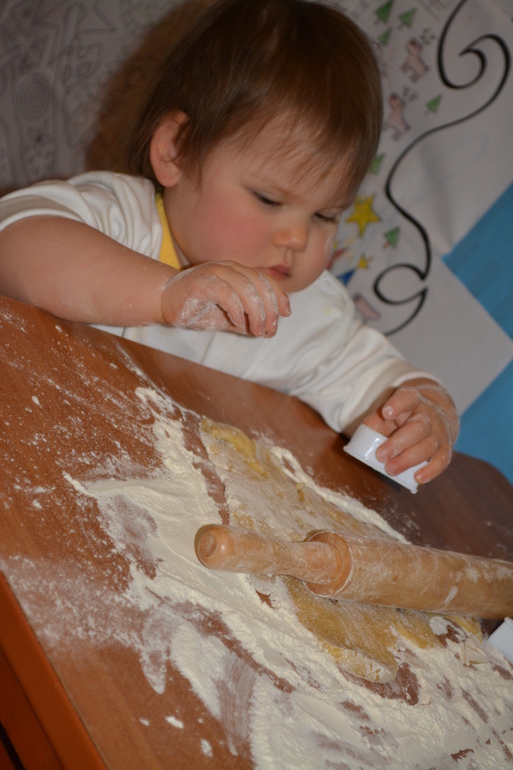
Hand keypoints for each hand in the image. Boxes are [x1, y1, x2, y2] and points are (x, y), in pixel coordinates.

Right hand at [160, 261, 290, 335]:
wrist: (165, 301)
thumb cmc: (199, 308)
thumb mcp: (229, 317)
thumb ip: (248, 322)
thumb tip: (269, 332)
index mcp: (238, 272)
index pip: (265, 280)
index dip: (279, 296)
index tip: (286, 314)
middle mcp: (228, 268)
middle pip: (258, 283)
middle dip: (269, 309)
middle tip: (269, 330)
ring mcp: (214, 273)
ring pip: (245, 287)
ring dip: (256, 312)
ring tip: (256, 330)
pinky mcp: (201, 283)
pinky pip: (225, 293)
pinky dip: (236, 309)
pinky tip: (236, 322)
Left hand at [363, 378, 458, 483]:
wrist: (435, 415)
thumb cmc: (404, 416)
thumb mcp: (389, 413)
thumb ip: (375, 423)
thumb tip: (361, 442)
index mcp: (412, 401)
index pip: (408, 398)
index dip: (398, 405)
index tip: (386, 413)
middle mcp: (428, 415)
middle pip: (418, 428)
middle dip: (398, 443)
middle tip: (380, 456)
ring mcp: (439, 432)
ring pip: (428, 446)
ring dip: (408, 460)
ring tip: (390, 469)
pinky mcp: (446, 448)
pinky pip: (442, 460)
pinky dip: (431, 470)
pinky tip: (417, 478)